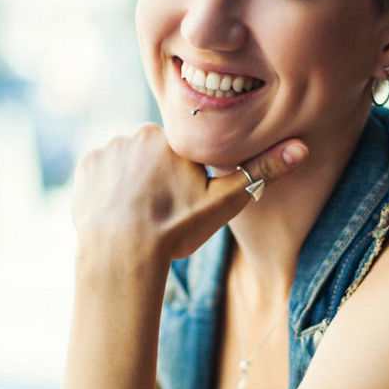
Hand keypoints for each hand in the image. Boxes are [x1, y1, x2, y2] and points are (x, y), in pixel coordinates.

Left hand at [71, 124, 306, 263]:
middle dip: (159, 181)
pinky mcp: (85, 170)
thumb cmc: (176, 229)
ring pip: (128, 165)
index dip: (185, 182)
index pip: (183, 154)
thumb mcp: (226, 202)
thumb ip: (262, 171)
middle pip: (154, 157)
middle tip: (162, 215)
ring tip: (140, 218)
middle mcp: (137, 134)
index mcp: (172, 137)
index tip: (183, 206)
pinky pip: (102, 175)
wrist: (121, 254)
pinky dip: (109, 191)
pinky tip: (118, 214)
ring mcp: (107, 151)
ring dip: (133, 185)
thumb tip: (303, 147)